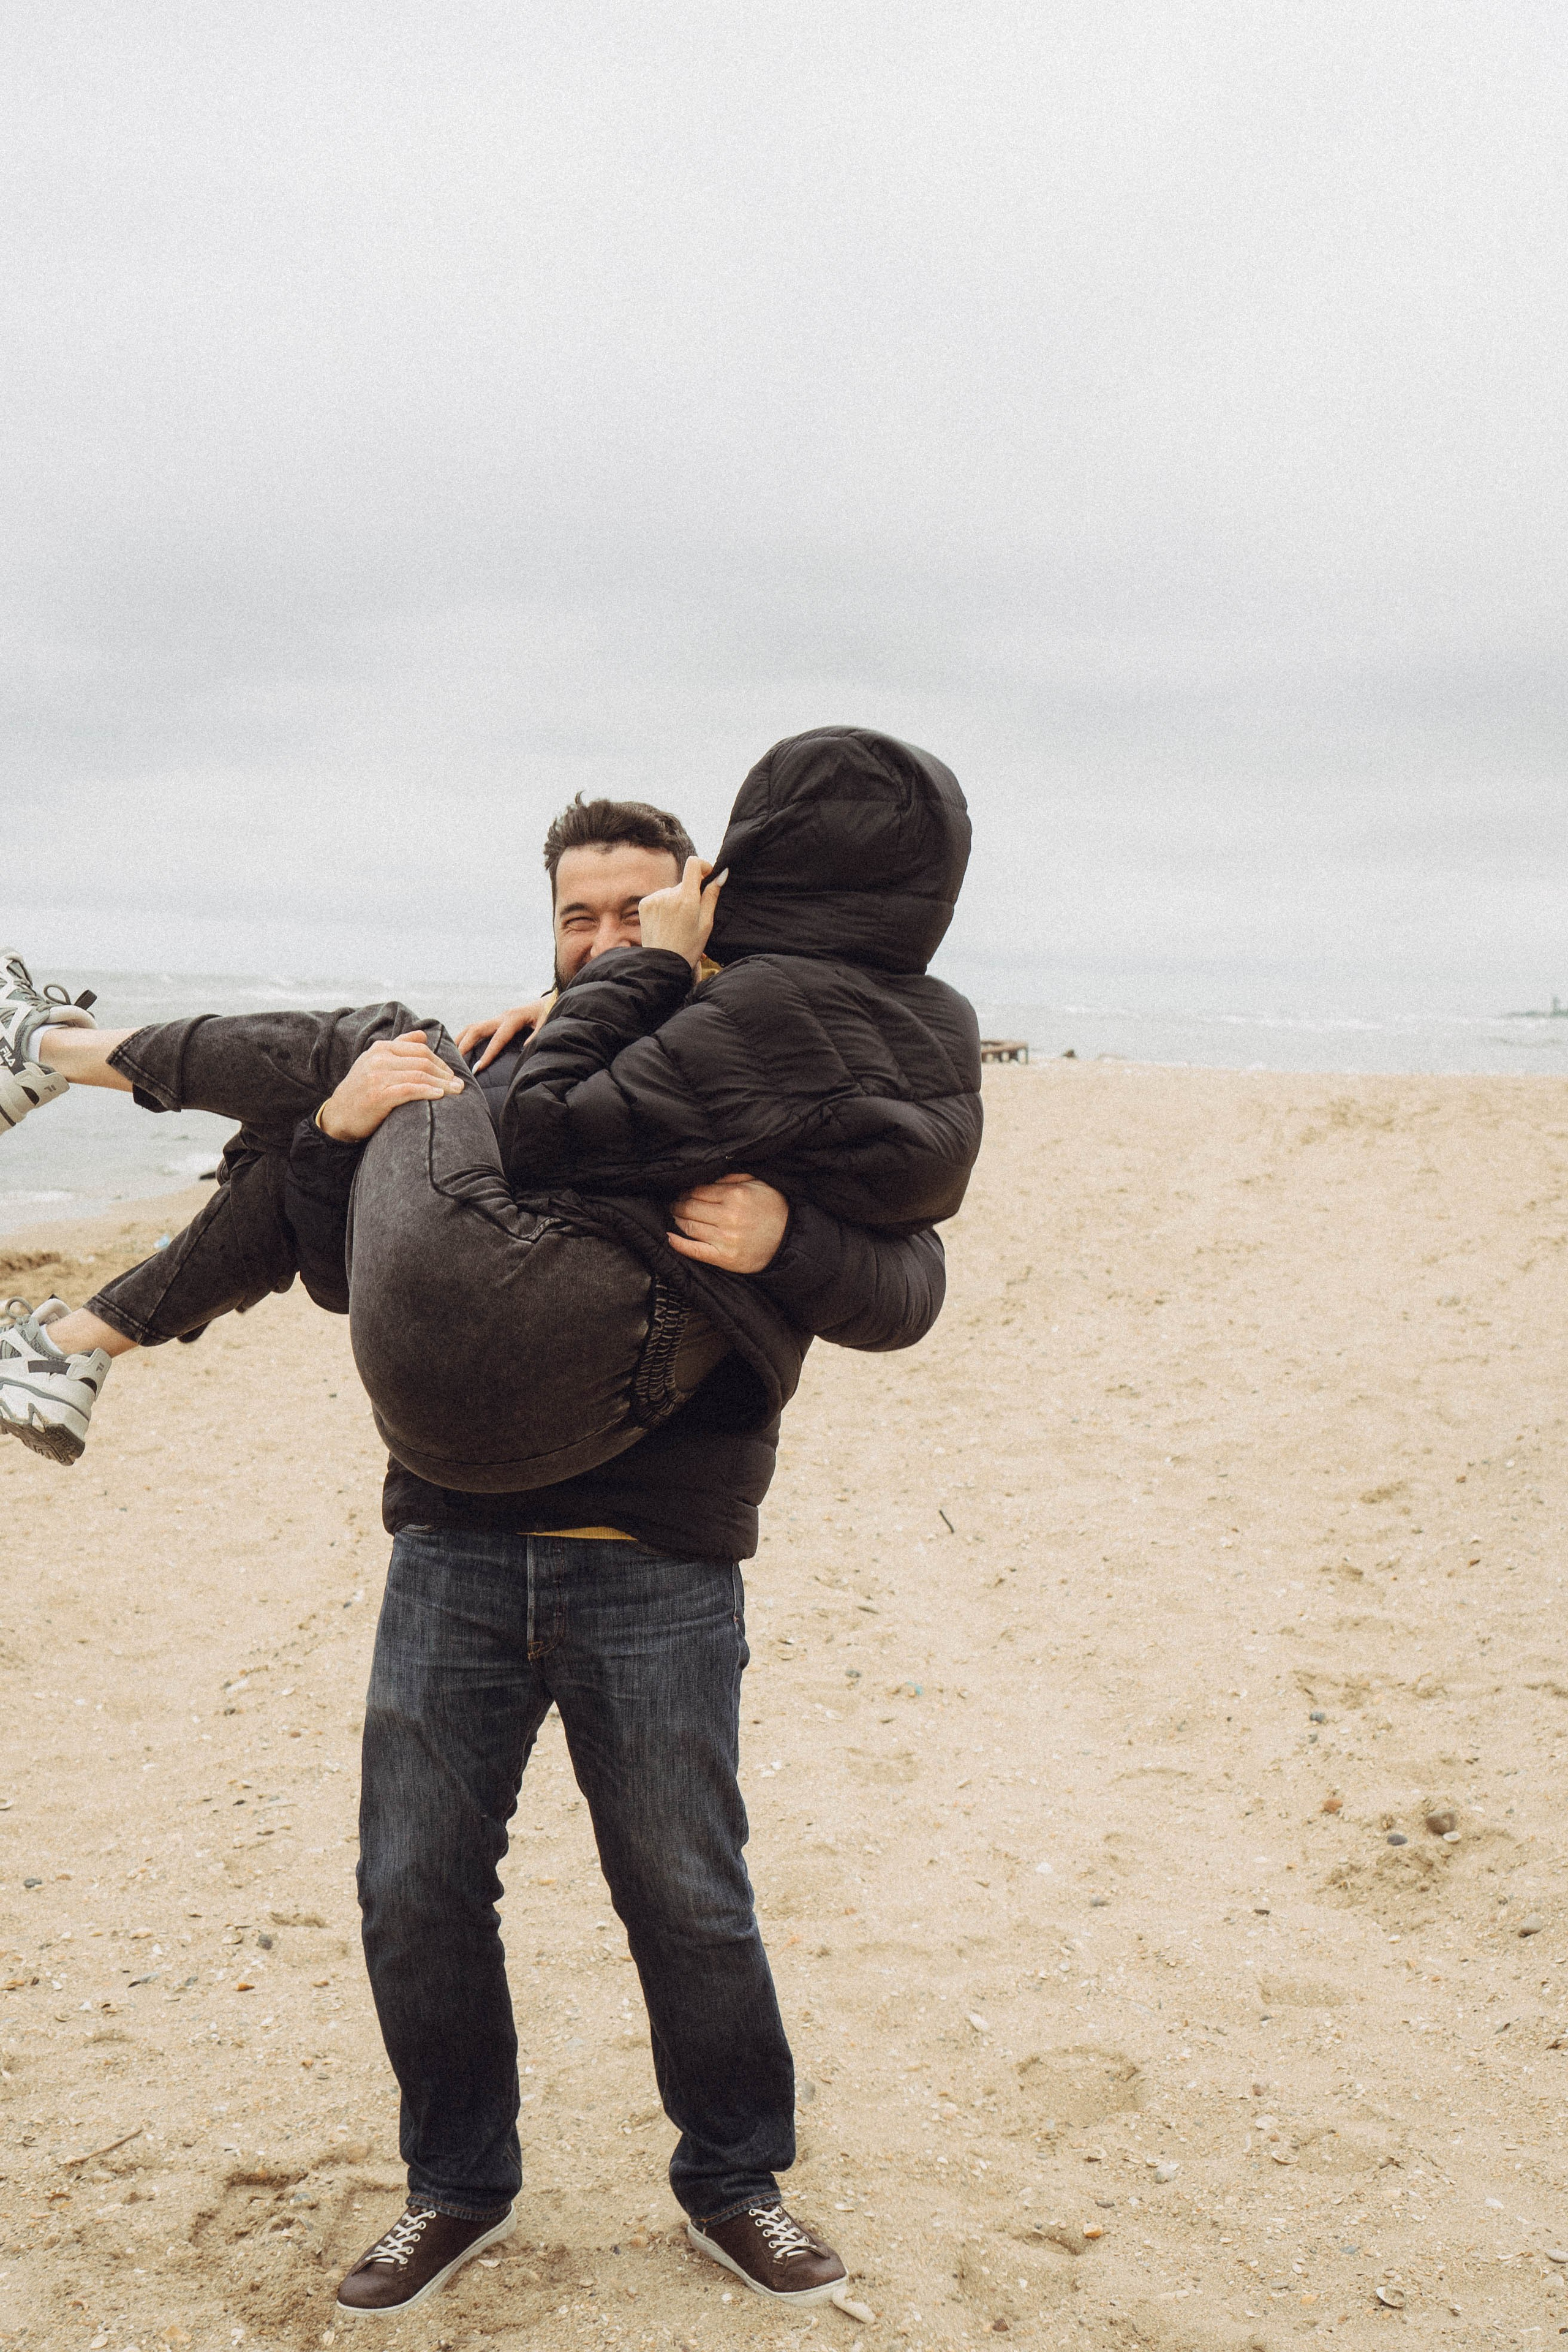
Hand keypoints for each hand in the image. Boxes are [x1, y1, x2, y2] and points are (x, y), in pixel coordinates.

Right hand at [317, 1032, 465, 1142]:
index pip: (419, 1049)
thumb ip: (399, 1046)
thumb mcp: (375, 1061)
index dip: (440, 1061)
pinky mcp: (378, 1095)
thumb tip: (423, 1034)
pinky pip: (409, 1090)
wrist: (338, 1116)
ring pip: (419, 1075)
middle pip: (422, 1061)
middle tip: (459, 1085)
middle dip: (445, 1073)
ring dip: (442, 1084)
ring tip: (456, 1091)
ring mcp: (378, 1077)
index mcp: (381, 1048)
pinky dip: (427, 1091)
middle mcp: (379, 1059)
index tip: (451, 1073)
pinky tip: (439, 1096)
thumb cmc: (361, 1090)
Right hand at [457, 999, 548, 1070]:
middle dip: (464, 1045)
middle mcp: (502, 1017)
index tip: (477, 1068)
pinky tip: (459, 1048)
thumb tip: (525, 1049)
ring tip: (450, 1054)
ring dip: (460, 1040)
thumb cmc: (549, 1012)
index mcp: (513, 1018)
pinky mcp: (497, 1021)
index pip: (497, 1039)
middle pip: (476, 1029)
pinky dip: (466, 1037)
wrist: (550, 1000)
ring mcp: (497, 1018)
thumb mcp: (547, 1023)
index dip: (487, 1054)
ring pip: (473, 1027)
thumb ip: (537, 1036)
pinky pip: (478, 1029)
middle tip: (454, 1062)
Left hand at [638, 856, 726, 970]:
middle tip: (692, 916)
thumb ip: (712, 896)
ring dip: (677, 900)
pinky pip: (660, 897)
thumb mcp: (706, 923)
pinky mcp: (645, 903)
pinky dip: (665, 905)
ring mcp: (654, 898)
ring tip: (678, 923)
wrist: (662, 963)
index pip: (693, 864)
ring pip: (672, 891)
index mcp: (686, 899)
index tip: (708, 875)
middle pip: (685, 882)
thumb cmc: (689, 946)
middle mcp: (668, 894)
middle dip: (691, 893)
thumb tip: (721, 874)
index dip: (703, 866)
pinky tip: (666, 922)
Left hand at [667, 1173, 788, 1272]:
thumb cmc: (775, 1210)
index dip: (687, 1191)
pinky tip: (670, 1237)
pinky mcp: (725, 1258)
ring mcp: (725, 1239)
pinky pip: (695, 1251)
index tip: (683, 1192)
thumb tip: (710, 1178)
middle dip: (678, 1204)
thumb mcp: (760, 1184)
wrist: (790, 1240)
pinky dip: (679, 1244)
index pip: (699, 1190)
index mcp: (736, 1195)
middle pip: (690, 1207)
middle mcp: (728, 1216)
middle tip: (675, 1203)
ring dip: (678, 1219)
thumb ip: (734, 1177)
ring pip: (689, 1226)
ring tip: (676, 1216)